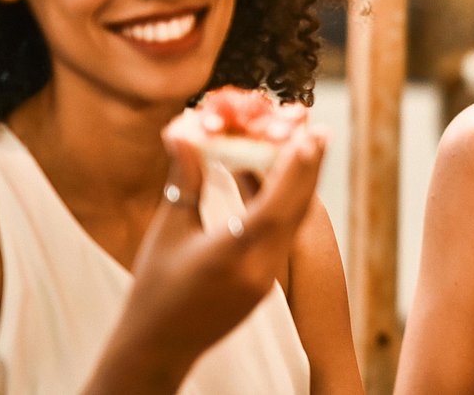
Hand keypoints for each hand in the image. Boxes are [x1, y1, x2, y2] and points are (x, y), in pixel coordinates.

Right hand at [85, 126, 325, 391]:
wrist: (159, 345)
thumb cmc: (154, 286)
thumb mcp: (169, 229)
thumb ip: (184, 179)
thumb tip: (185, 129)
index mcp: (231, 256)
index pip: (273, 208)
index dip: (293, 171)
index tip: (309, 137)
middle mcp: (258, 269)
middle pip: (294, 211)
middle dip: (308, 168)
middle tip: (319, 130)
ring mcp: (267, 279)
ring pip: (293, 223)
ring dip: (302, 184)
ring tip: (311, 147)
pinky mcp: (267, 283)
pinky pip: (285, 236)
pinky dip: (288, 205)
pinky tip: (289, 182)